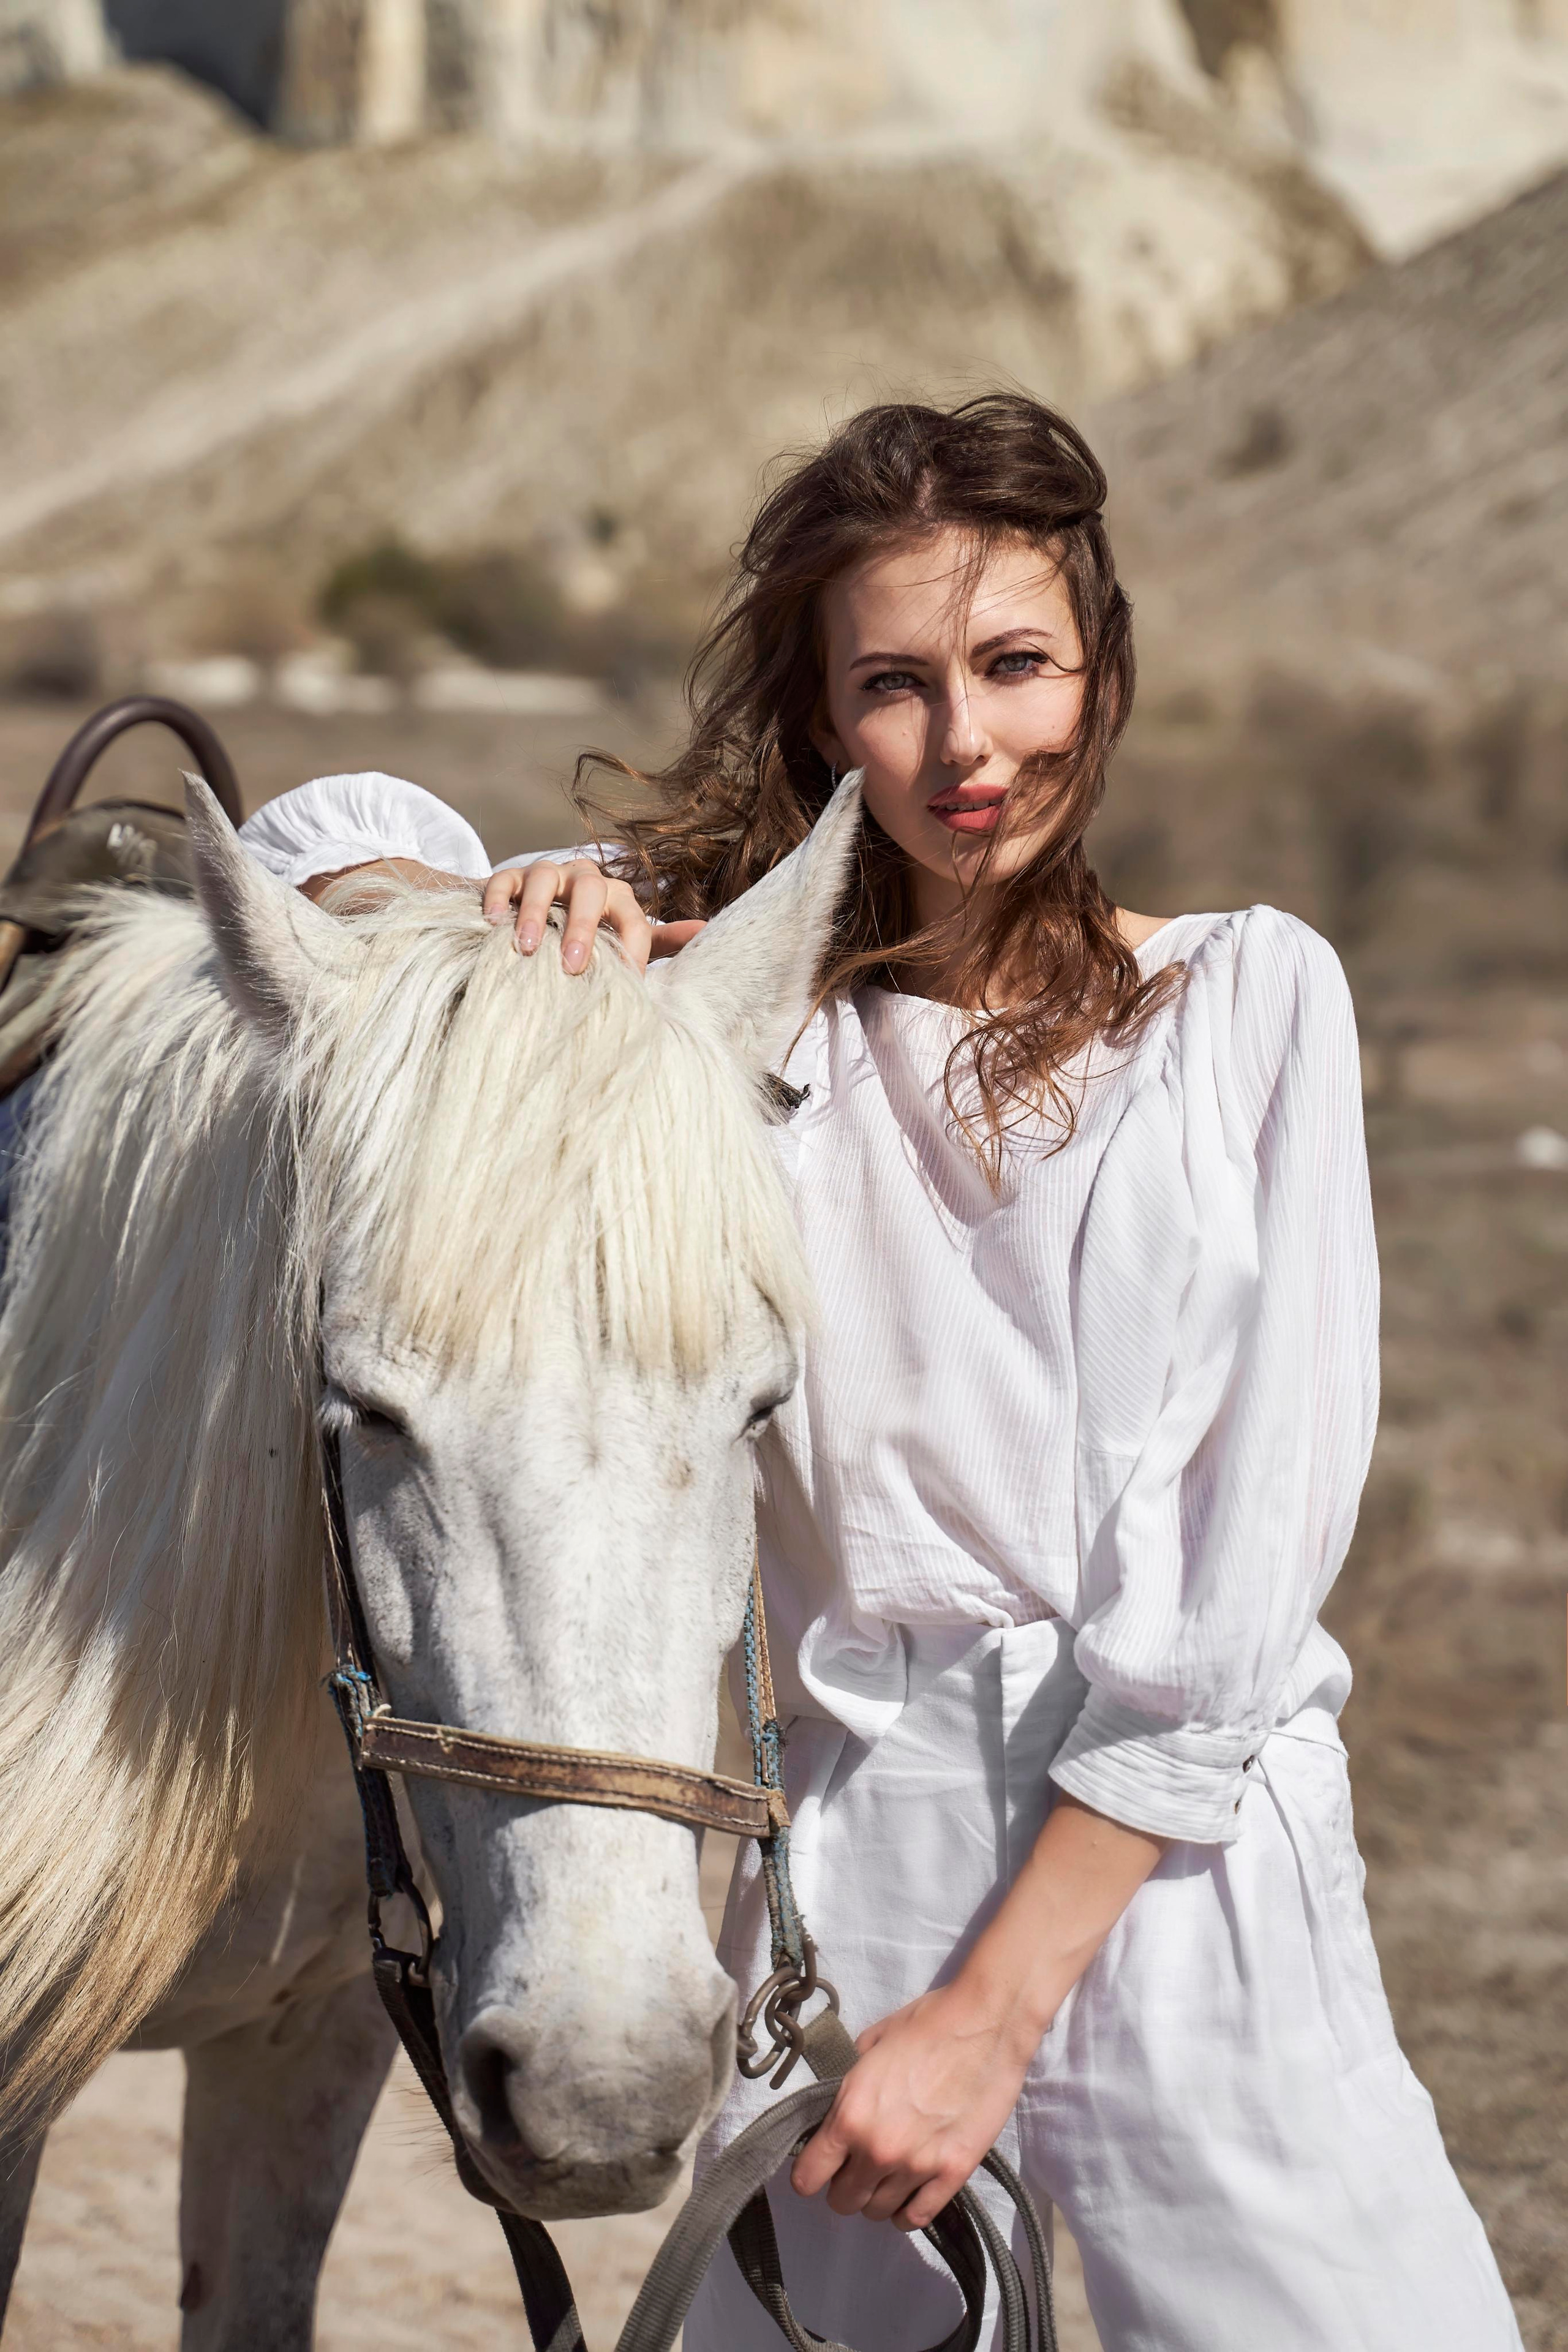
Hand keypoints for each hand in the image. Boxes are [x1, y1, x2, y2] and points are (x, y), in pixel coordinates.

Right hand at [481, 859, 705, 973]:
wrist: (534, 911)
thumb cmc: (587, 932)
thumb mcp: (623, 934)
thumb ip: (662, 939)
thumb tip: (707, 932)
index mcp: (617, 896)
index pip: (634, 918)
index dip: (632, 949)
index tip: (625, 983)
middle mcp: (585, 878)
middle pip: (591, 890)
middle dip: (583, 927)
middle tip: (572, 966)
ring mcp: (546, 874)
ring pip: (545, 880)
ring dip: (537, 913)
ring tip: (528, 949)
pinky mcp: (509, 877)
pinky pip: (504, 881)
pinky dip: (499, 900)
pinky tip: (493, 925)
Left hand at [789, 1979, 1039, 2231]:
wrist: (985, 2023)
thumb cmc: (926, 2024)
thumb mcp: (870, 2044)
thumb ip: (849, 2084)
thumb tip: (839, 2106)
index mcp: (851, 2114)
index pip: (807, 2177)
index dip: (809, 2172)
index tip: (820, 2164)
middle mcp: (878, 2149)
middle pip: (842, 2202)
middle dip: (844, 2185)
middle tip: (857, 2165)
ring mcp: (917, 2167)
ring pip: (878, 2213)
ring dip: (876, 2197)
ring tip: (887, 2175)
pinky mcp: (953, 2174)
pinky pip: (917, 2218)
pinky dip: (907, 2211)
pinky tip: (909, 2193)